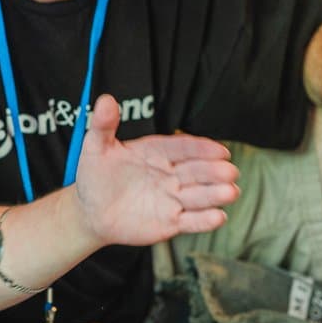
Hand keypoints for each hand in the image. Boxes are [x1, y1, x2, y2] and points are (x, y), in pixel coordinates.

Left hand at [74, 95, 238, 244]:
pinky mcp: (170, 222)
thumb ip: (103, 125)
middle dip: (214, 171)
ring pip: (198, 196)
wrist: (90, 211)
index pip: (183, 148)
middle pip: (196, 171)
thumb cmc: (95, 176)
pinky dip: (204, 221)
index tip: (219, 150)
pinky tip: (219, 217)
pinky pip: (190, 221)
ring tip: (231, 192)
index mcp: (157, 153)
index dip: (201, 148)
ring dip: (215, 195)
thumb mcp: (96, 147)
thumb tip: (105, 100)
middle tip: (230, 171)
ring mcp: (172, 198)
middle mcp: (170, 174)